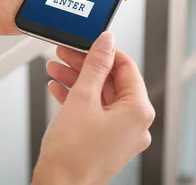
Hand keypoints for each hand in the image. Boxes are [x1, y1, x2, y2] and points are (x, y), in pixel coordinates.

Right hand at [33, 33, 154, 184]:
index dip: (105, 51)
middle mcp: (135, 124)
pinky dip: (79, 99)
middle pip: (112, 81)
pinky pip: (96, 112)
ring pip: (101, 96)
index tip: (88, 42)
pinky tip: (60, 89)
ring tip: (56, 69)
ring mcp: (122, 135)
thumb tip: (106, 42)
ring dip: (78, 80)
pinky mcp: (107, 142)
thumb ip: (95, 65)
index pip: (126, 67)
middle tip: (66, 53)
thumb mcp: (83, 98)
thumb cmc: (72, 154)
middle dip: (85, 66)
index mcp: (139, 112)